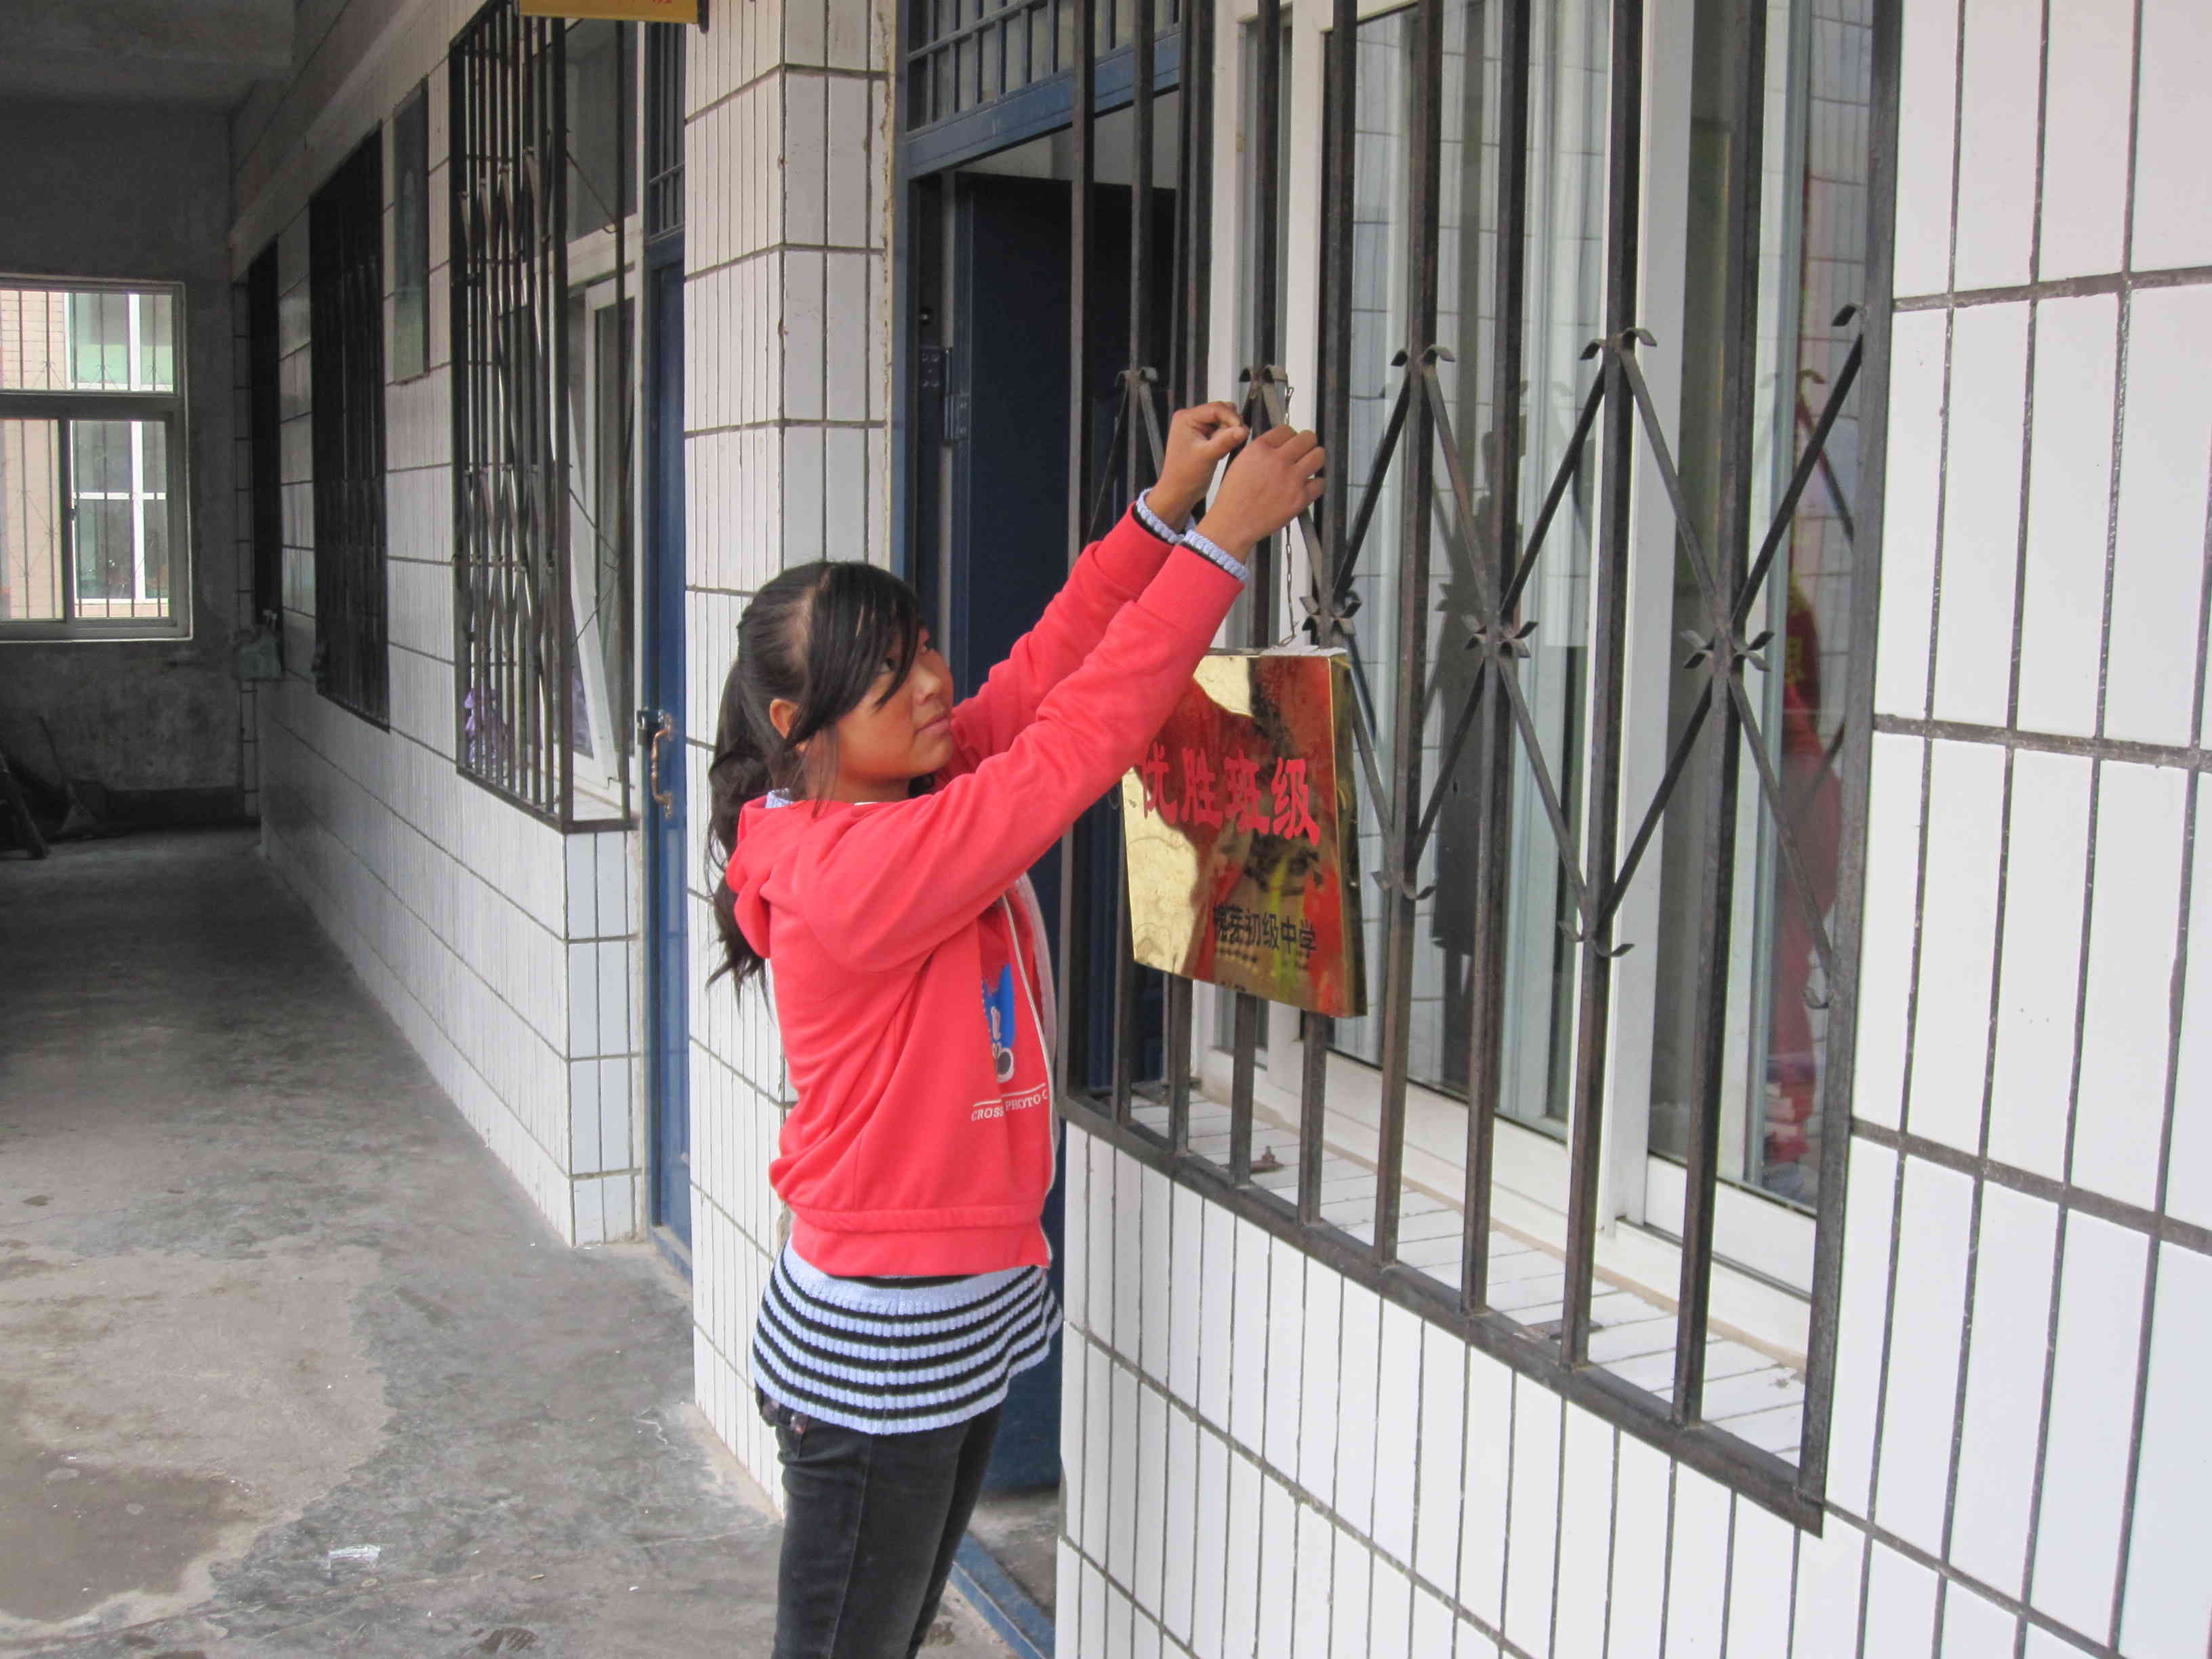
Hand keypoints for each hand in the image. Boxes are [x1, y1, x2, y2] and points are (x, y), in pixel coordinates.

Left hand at [1147, 402, 1248, 527]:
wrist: (1179, 492)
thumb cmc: (1187, 475)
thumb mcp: (1208, 456)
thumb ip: (1226, 441)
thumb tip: (1245, 429)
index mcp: (1187, 418)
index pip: (1216, 408)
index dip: (1232, 418)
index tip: (1242, 432)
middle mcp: (1191, 418)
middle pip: (1222, 412)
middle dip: (1230, 426)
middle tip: (1228, 445)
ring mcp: (1198, 426)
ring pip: (1224, 421)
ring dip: (1229, 434)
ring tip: (1221, 451)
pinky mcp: (1204, 436)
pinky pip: (1223, 431)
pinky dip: (1226, 440)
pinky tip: (1220, 453)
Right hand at [1194, 426, 1324, 560]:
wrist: (1233, 524)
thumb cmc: (1234, 497)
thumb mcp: (1240, 462)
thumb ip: (1261, 450)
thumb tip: (1281, 445)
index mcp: (1259, 449)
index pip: (1287, 430)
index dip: (1291, 436)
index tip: (1291, 443)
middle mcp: (1277, 460)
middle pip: (1307, 438)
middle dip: (1307, 443)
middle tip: (1305, 451)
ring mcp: (1291, 479)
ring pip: (1319, 456)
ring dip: (1315, 459)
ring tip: (1309, 465)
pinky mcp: (1300, 498)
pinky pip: (1320, 483)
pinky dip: (1315, 484)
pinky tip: (1307, 486)